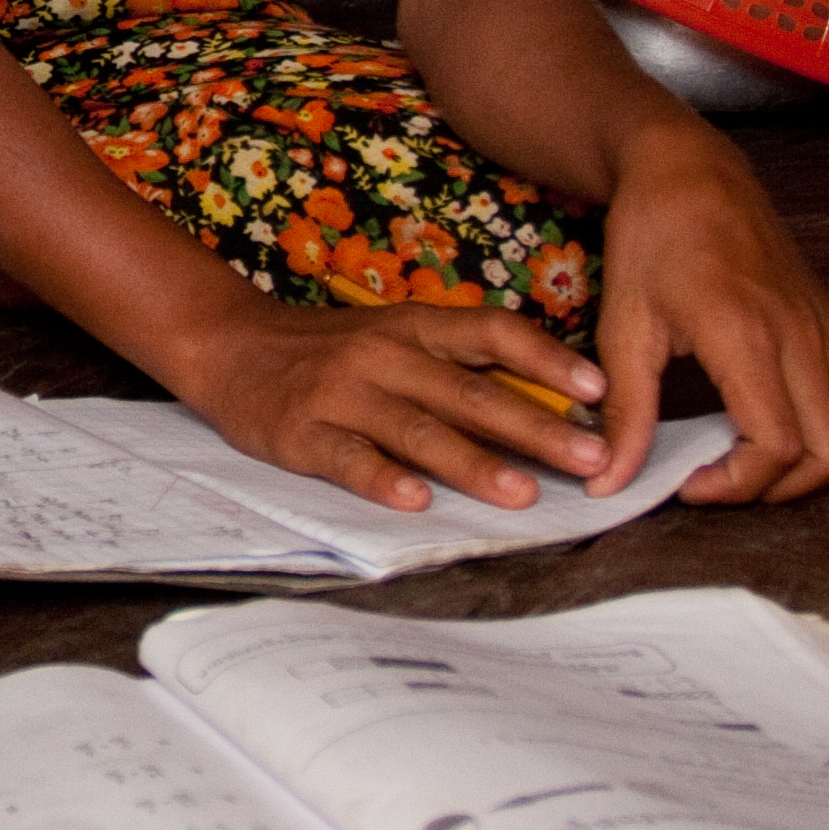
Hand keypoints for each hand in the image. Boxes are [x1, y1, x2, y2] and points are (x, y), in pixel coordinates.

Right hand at [166, 297, 612, 513]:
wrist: (230, 344)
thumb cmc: (330, 349)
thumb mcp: (395, 339)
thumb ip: (458, 365)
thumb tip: (549, 405)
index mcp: (414, 327)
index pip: (492, 333)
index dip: (546, 359)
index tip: (598, 389)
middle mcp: (384, 354)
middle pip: (469, 391)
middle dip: (535, 426)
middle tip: (590, 457)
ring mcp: (342, 393)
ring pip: (418, 429)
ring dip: (473, 462)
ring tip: (522, 493)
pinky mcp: (303, 432)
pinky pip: (348, 458)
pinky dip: (382, 479)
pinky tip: (416, 501)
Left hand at [590, 126, 828, 502]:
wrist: (690, 167)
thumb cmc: (650, 239)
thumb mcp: (625, 326)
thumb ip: (626, 412)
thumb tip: (610, 484)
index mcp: (747, 336)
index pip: (775, 447)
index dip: (736, 486)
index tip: (687, 483)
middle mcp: (801, 333)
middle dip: (779, 490)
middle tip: (717, 482)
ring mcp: (822, 324)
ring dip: (795, 462)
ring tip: (727, 456)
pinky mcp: (828, 319)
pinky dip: (805, 427)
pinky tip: (745, 418)